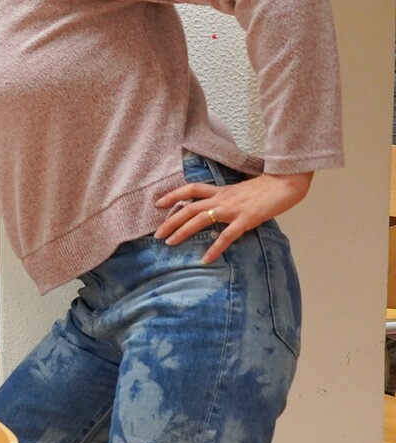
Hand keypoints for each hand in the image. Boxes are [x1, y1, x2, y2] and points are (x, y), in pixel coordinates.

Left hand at [154, 172, 310, 264]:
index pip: (191, 189)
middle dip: (171, 220)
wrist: (286, 183)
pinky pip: (226, 236)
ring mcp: (233, 209)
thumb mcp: (242, 191)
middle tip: (157, 234)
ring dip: (183, 232)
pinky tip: (205, 259)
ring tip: (170, 243)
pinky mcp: (245, 219)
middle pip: (189, 208)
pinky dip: (215, 248)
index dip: (173, 195)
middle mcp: (222, 198)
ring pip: (200, 219)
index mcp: (221, 191)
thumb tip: (220, 208)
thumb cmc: (268, 188)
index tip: (158, 203)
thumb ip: (229, 198)